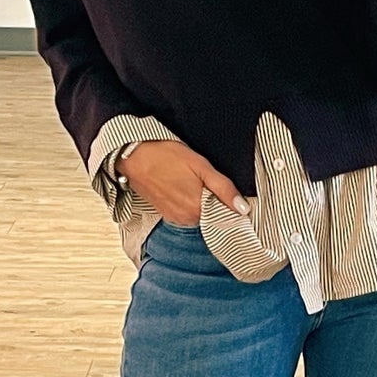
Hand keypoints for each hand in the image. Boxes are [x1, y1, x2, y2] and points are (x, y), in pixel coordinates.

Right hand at [118, 140, 248, 225]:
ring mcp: (175, 218)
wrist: (133, 157)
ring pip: (200, 214)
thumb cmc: (166, 156)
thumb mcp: (200, 166)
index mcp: (198, 209)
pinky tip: (183, 187)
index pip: (226, 217)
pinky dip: (190, 202)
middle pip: (213, 216)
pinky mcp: (166, 214)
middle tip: (208, 181)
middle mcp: (186, 219)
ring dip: (202, 202)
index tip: (230, 193)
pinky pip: (187, 213)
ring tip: (193, 182)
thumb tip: (243, 209)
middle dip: (216, 202)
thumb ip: (223, 188)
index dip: (231, 205)